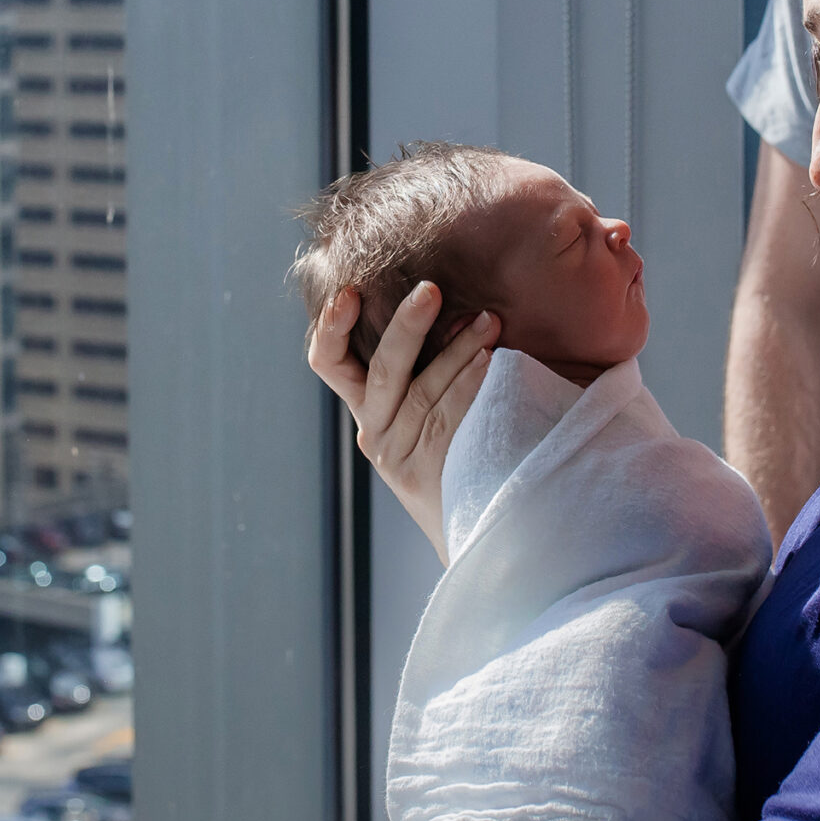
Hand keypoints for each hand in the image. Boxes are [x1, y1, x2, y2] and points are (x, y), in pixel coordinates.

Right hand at [306, 282, 499, 564]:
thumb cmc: (462, 453)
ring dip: (457, 351)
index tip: (350, 291)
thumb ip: (429, 366)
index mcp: (368, 407)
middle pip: (381, 370)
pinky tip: (490, 364)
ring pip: (421, 393)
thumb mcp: (430, 410)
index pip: (328, 362)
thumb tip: (459, 301)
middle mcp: (373, 431)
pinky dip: (467, 387)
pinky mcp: (423, 476)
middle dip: (406, 325)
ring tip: (488, 322)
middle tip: (431, 290)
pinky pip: (445, 421)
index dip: (332, 326)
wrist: (478, 530)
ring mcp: (396, 457)